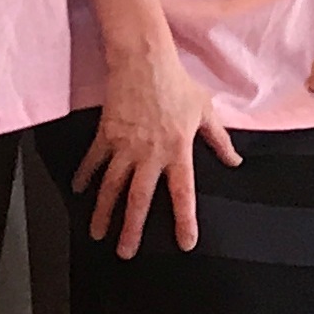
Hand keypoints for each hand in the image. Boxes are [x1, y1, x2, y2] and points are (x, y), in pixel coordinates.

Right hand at [76, 40, 234, 256]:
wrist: (143, 60)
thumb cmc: (177, 83)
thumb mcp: (205, 110)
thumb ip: (219, 139)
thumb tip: (235, 160)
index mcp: (177, 151)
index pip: (183, 193)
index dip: (185, 220)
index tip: (185, 243)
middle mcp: (149, 154)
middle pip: (138, 199)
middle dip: (131, 229)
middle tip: (125, 253)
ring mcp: (124, 146)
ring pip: (111, 187)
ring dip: (103, 212)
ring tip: (97, 234)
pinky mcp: (106, 134)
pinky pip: (94, 160)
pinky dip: (85, 176)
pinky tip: (78, 191)